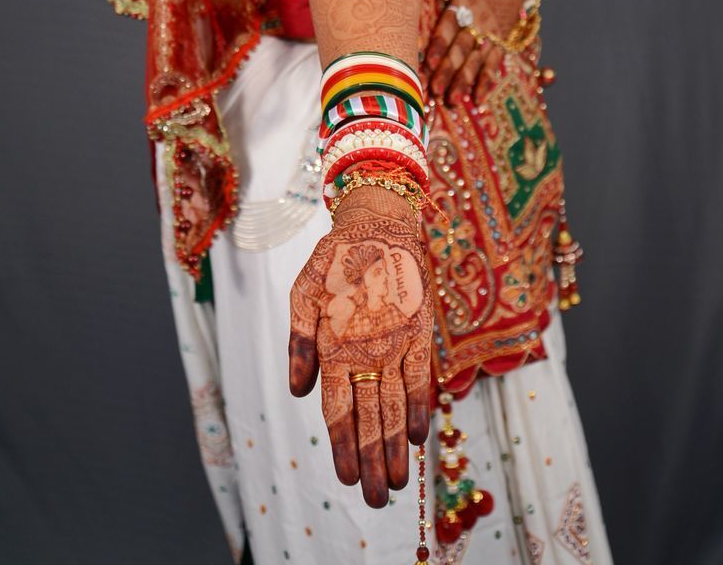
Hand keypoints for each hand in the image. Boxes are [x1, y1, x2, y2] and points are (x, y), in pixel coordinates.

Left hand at [288, 185, 432, 506]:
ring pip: (397, 404)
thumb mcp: (304, 291)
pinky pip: (423, 375)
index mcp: (336, 342)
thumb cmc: (336, 259)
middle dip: (372, 461)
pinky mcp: (420, 329)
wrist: (380, 222)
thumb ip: (301, 342)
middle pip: (370, 416)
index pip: (338, 408)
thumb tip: (299, 391)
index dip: (342, 445)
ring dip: (397, 446)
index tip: (345, 478)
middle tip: (374, 500)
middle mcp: (369, 348)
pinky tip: (420, 435)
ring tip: (396, 483)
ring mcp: (397, 340)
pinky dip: (422, 406)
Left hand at [424, 0, 537, 106]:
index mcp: (466, 2)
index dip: (440, 44)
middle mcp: (479, 22)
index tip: (430, 62)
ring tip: (453, 100)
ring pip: (477, 61)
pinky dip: (487, 82)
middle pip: (462, 49)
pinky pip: (495, 65)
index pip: (450, 25)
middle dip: (449, 71)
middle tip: (436, 90)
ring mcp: (493, 35)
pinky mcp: (503, 42)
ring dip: (465, 81)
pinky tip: (478, 100)